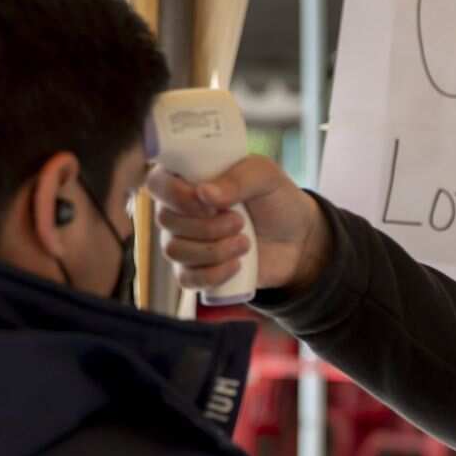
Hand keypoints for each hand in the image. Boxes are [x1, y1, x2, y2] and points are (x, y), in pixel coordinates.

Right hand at [147, 155, 330, 292]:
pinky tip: (237, 265)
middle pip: (165, 219)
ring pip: (174, 250)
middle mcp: (179, 210)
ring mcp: (184, 242)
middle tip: (240, 221)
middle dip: (207, 225)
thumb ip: (238, 178)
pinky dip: (213, 274)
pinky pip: (186, 279)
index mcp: (189, 178)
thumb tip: (204, 193)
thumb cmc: (276, 199)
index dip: (178, 195)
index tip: (210, 202)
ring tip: (245, 242)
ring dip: (214, 249)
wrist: (298, 239)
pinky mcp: (196, 271)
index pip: (157, 182)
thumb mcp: (266, 176)